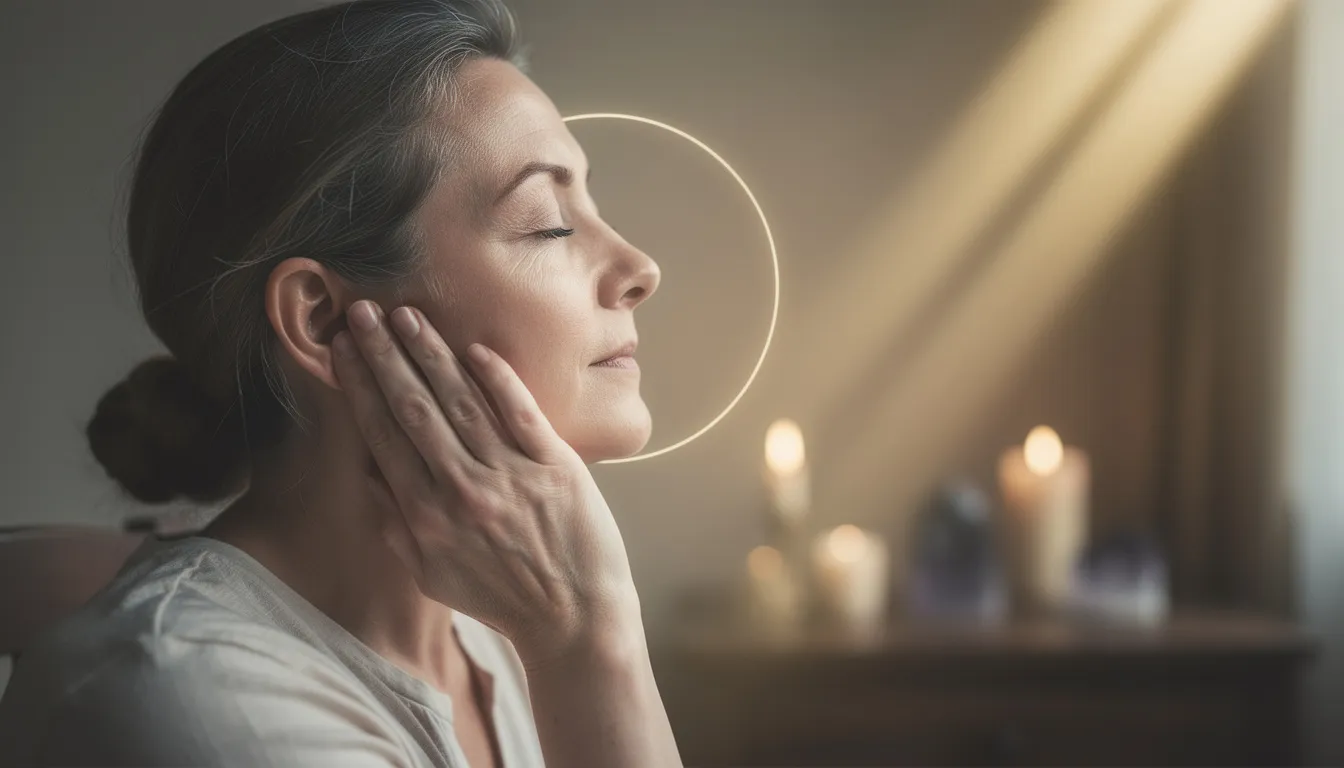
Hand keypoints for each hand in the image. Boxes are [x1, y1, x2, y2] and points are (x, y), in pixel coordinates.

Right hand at [331, 300, 638, 664]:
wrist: (573, 618)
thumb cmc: (502, 596)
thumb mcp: (432, 574)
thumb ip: (396, 523)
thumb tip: (367, 471)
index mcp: (427, 516)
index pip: (384, 435)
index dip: (361, 387)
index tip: (343, 348)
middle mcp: (463, 490)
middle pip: (415, 408)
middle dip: (385, 356)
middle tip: (363, 311)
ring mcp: (511, 475)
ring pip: (462, 402)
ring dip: (431, 354)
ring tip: (407, 316)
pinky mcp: (555, 466)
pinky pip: (521, 413)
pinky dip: (497, 379)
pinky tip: (474, 348)